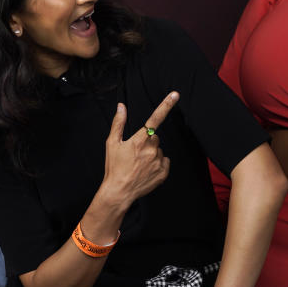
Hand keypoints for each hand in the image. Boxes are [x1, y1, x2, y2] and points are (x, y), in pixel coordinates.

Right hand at [100, 92, 179, 209]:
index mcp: (139, 140)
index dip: (166, 105)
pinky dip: (157, 164)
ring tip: (138, 165)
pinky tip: (146, 171)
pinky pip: (164, 162)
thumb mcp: (112, 143)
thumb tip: (121, 106)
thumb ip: (118, 123)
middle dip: (147, 142)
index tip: (175, 94)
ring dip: (151, 154)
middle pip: (154, 137)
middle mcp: (152, 149)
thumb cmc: (114, 167)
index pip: (155, 118)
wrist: (119, 191)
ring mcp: (159, 161)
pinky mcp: (163, 172)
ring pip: (159, 150)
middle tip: (135, 153)